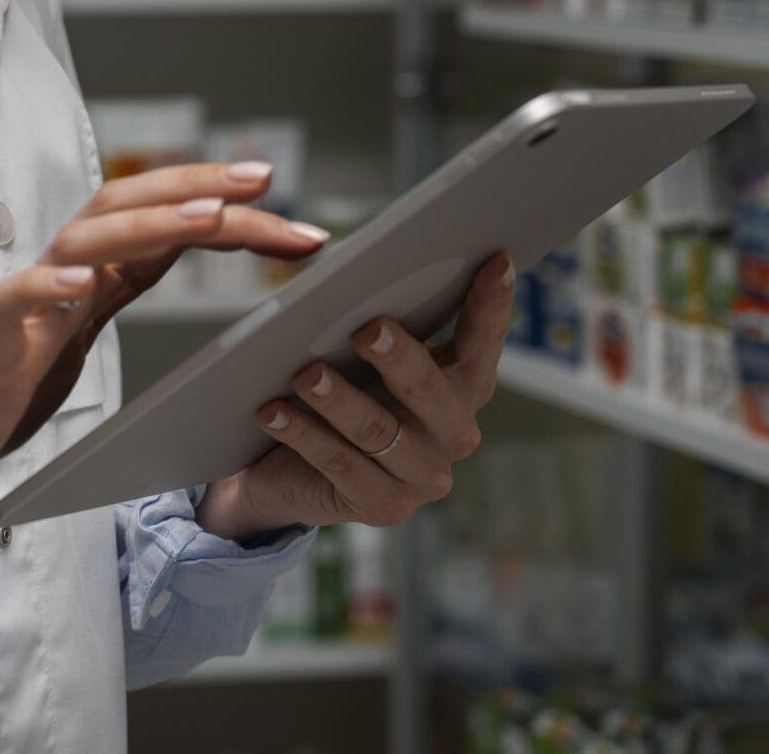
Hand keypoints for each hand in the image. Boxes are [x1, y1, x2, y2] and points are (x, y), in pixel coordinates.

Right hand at [0, 160, 327, 526]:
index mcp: (90, 269)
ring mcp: (22, 300)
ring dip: (146, 224)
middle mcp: (60, 271)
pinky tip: (80, 286)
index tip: (279, 195)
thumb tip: (193, 239)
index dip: (217, 199)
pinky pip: (12, 300)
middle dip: (198, 187)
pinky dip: (46, 286)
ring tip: (204, 219)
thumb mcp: (88, 324)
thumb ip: (130, 278)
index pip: (159, 217)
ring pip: (82, 242)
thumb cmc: (12, 376)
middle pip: (128, 206)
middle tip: (262, 179)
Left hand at [194, 252, 513, 542]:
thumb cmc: (338, 390)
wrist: (289, 470)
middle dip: (401, 359)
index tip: (496, 261)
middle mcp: (453, 434)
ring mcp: (422, 477)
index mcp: (460, 387)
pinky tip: (272, 412)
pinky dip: (303, 435)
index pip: (482, 344)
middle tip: (369, 329)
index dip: (492, 306)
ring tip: (306, 376)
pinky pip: (340, 466)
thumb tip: (356, 282)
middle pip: (431, 392)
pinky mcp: (381, 507)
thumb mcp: (361, 356)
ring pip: (378, 433)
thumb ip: (378, 325)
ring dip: (340, 402)